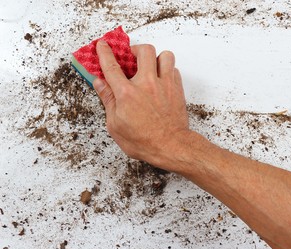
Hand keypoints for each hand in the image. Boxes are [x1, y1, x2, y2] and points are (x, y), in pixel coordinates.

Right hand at [93, 40, 190, 168]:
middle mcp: (147, 84)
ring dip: (156, 58)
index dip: (105, 52)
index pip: (112, 66)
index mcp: (127, 94)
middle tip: (132, 57)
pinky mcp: (177, 89)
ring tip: (150, 66)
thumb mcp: (115, 125)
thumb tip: (99, 83)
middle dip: (136, 49)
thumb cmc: (143, 141)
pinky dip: (167, 70)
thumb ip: (108, 100)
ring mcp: (165, 85)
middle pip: (144, 51)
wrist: (171, 146)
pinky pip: (174, 69)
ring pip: (165, 55)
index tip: (103, 46)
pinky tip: (161, 79)